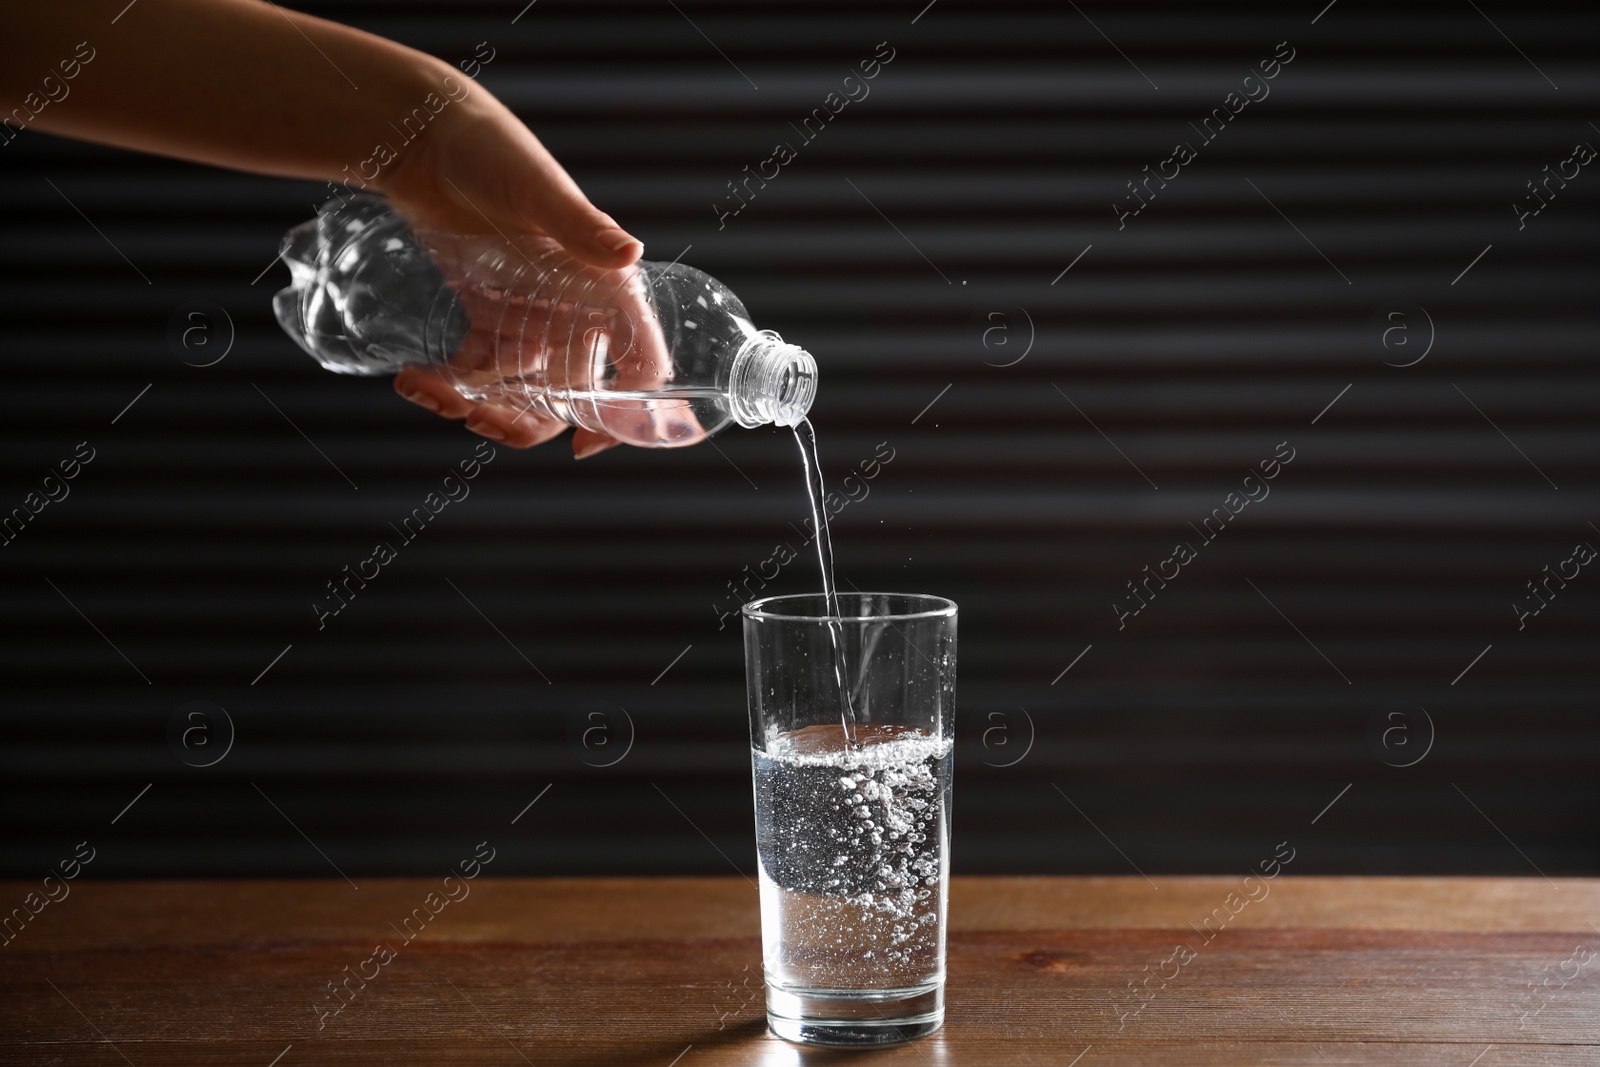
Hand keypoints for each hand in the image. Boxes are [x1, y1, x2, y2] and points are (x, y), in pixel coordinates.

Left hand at [381, 77, 641, 458]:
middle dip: (529, 420)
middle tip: (480, 418)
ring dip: (482, 408)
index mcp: (605, 287)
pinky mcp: (489, 313)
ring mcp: (531, 315)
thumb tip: (629, 255)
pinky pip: (478, 370)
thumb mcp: (537, 191)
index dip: (628, 415)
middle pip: (572, 394)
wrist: (426, 135)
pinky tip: (413, 380)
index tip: (585, 445)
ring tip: (432, 393)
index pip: (640, 364)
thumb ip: (583, 225)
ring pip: (522, 392)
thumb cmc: (492, 151)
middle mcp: (576, 309)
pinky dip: (450, 386)